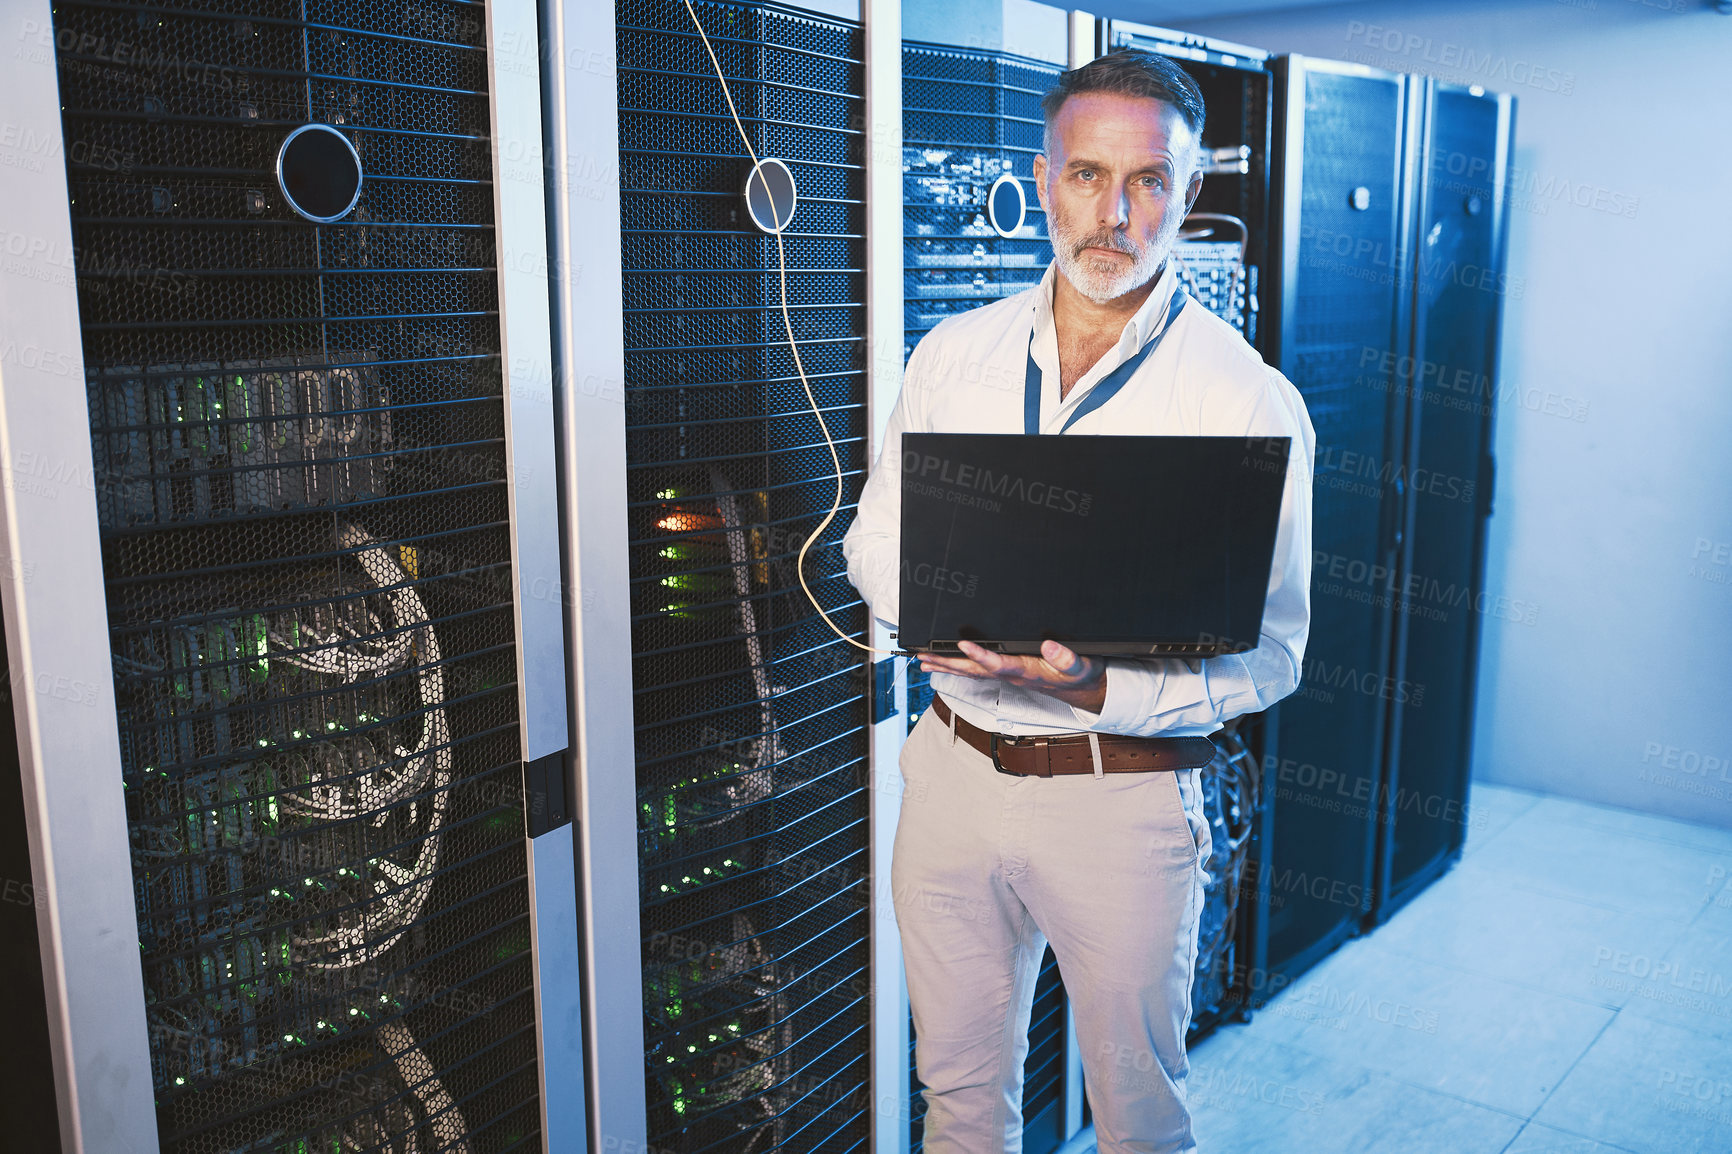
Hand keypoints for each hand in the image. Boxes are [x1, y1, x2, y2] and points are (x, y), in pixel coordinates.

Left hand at [918, 639, 1107, 713]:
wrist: (1083, 689)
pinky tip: (943, 663)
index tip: (963, 644)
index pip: (1001, 664)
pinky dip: (958, 667)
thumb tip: (1050, 645)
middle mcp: (1013, 675)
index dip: (981, 655)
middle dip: (949, 664)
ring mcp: (1008, 675)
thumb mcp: (1082, 666)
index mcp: (1029, 671)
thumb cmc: (1080, 676)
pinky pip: (977, 671)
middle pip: (976, 670)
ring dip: (947, 666)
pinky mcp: (1007, 672)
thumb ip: (1068, 658)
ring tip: (923, 661)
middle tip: (924, 657)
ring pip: (972, 671)